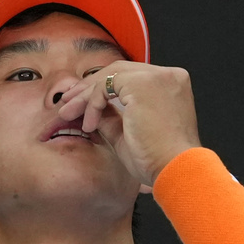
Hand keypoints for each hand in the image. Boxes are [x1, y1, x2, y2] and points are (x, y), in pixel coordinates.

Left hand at [57, 61, 201, 186]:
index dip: (104, 88)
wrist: (176, 171)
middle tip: (67, 103)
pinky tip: (89, 124)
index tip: (84, 104)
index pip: (131, 77)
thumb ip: (112, 117)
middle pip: (119, 72)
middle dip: (89, 87)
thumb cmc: (159, 161)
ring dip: (85, 96)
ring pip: (110, 76)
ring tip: (68, 113)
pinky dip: (92, 103)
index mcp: (171, 86)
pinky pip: (106, 86)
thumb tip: (91, 108)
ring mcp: (158, 77)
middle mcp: (168, 76)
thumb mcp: (130, 134)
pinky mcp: (143, 84)